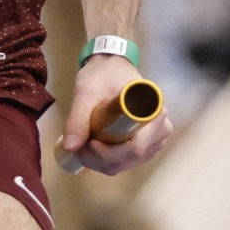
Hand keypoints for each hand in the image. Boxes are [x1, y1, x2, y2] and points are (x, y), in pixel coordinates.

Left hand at [59, 54, 171, 174]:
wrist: (111, 66)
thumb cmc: (102, 75)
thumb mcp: (86, 92)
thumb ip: (78, 118)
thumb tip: (70, 148)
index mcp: (154, 112)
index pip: (136, 147)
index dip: (110, 153)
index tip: (90, 142)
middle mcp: (160, 130)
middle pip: (130, 158)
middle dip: (100, 158)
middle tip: (78, 146)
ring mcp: (154, 140)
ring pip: (126, 163)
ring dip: (100, 161)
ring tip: (81, 145)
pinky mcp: (144, 146)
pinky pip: (125, 162)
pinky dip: (105, 161)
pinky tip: (90, 150)